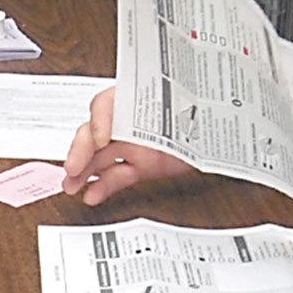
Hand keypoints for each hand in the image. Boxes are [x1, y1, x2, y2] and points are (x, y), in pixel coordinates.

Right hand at [62, 85, 193, 204]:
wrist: (222, 133)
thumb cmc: (205, 110)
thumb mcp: (186, 101)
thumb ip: (168, 101)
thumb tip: (154, 98)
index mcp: (137, 97)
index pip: (108, 103)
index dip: (100, 120)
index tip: (101, 137)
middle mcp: (130, 121)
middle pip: (95, 132)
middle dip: (81, 149)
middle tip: (72, 167)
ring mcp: (134, 144)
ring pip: (99, 157)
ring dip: (82, 171)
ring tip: (71, 186)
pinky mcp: (141, 166)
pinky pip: (117, 175)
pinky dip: (103, 186)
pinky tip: (92, 195)